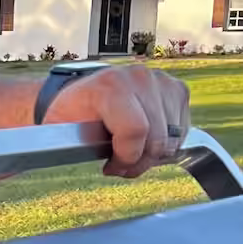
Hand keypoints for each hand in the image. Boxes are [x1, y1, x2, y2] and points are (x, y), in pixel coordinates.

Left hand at [58, 65, 189, 178]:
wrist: (81, 97)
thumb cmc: (71, 117)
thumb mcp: (60, 132)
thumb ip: (69, 144)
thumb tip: (84, 158)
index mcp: (110, 85)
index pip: (136, 130)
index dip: (127, 159)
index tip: (111, 166)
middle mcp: (139, 77)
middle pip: (159, 139)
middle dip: (139, 162)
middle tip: (119, 164)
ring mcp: (161, 81)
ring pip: (173, 139)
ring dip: (153, 156)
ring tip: (131, 151)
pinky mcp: (177, 89)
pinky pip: (182, 132)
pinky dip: (166, 145)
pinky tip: (146, 140)